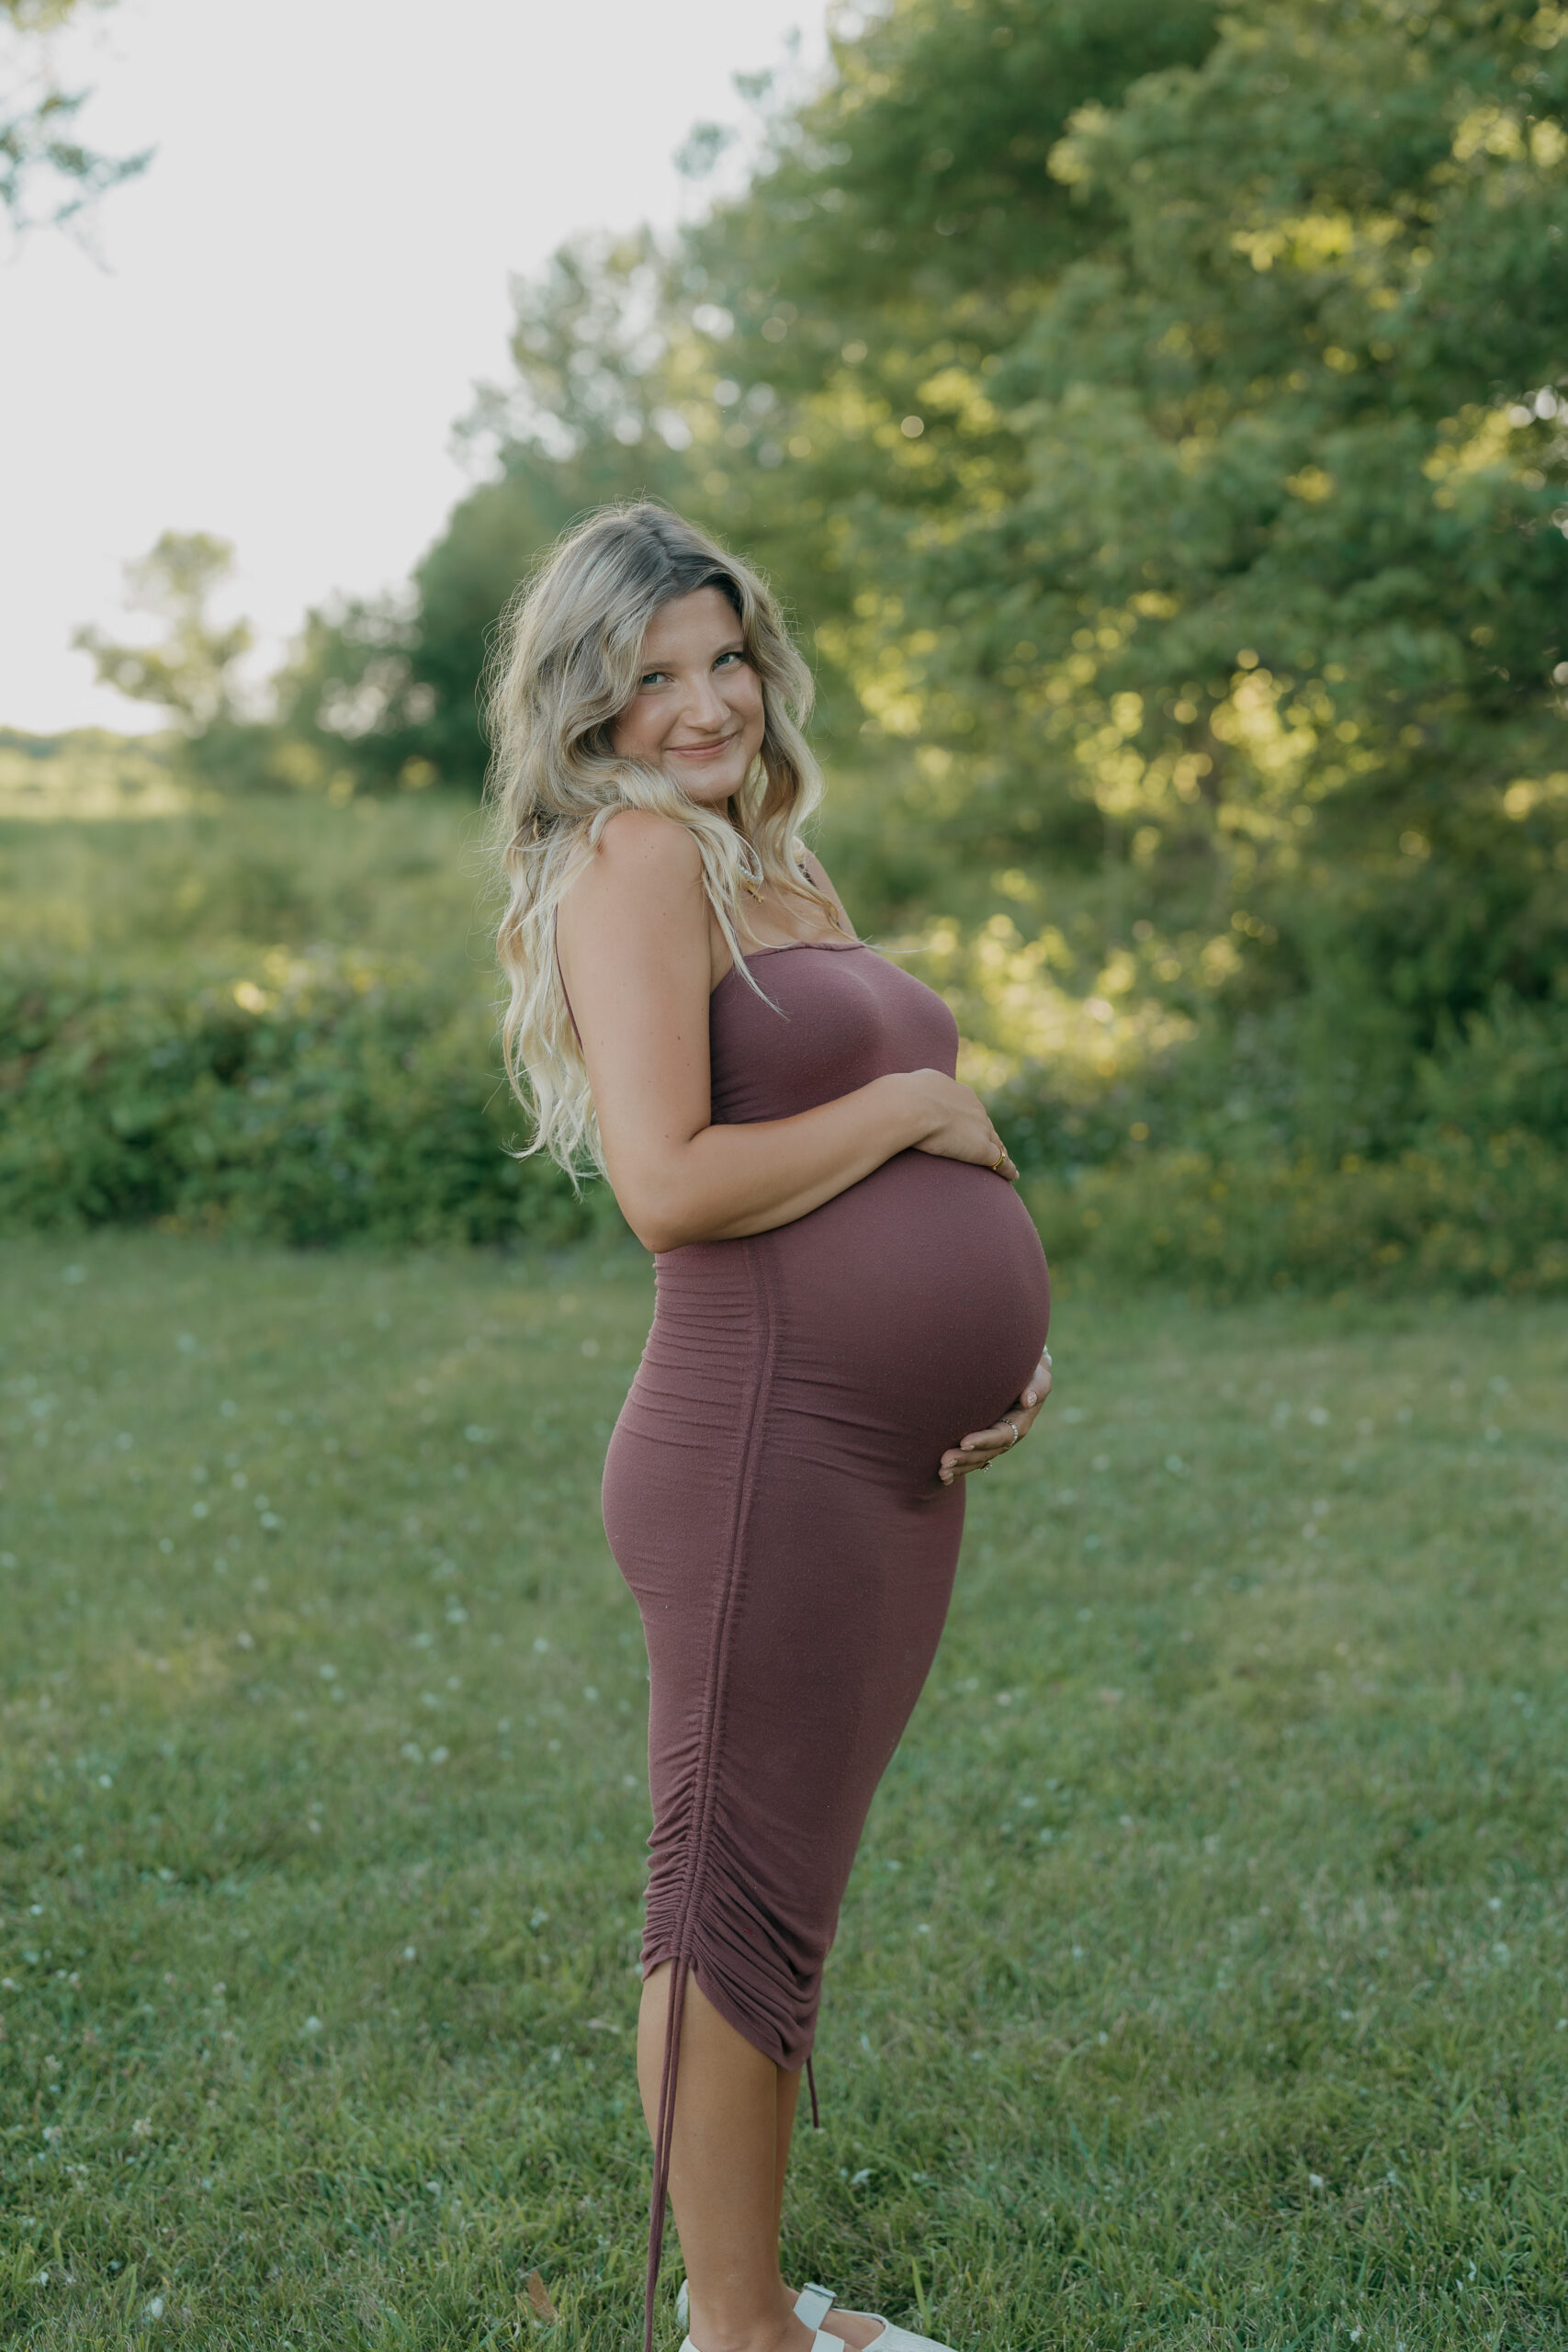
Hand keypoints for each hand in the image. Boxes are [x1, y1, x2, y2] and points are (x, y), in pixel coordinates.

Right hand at [895, 1068, 1017, 1180]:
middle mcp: (974, 1108)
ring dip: (998, 1151)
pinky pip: (1000, 1161)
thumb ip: (912, 1092)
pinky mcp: (981, 1149)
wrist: (910, 1106)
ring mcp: (980, 1129)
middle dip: (985, 1133)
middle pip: (984, 1124)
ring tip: (1002, 1161)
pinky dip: (1007, 1169)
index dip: (968, 1117)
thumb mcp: (908, 1087)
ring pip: (995, 1141)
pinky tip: (1012, 1176)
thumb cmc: (901, 1098)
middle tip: (987, 1143)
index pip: (968, 1107)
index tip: (966, 1124)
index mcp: (957, 1092)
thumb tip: (900, 1095)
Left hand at [939, 1350, 1052, 1484]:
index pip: (1001, 1436)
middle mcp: (1008, 1436)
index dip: (983, 1440)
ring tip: (941, 1473)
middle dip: (966, 1458)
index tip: (964, 1441)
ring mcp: (995, 1442)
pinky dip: (959, 1468)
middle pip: (987, 1452)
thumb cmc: (1029, 1370)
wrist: (1020, 1372)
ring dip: (960, 1467)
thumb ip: (1037, 1386)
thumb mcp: (1038, 1375)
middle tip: (945, 1462)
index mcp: (1020, 1423)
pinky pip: (973, 1457)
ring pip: (978, 1458)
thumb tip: (1028, 1400)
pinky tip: (943, 1477)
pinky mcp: (984, 1441)